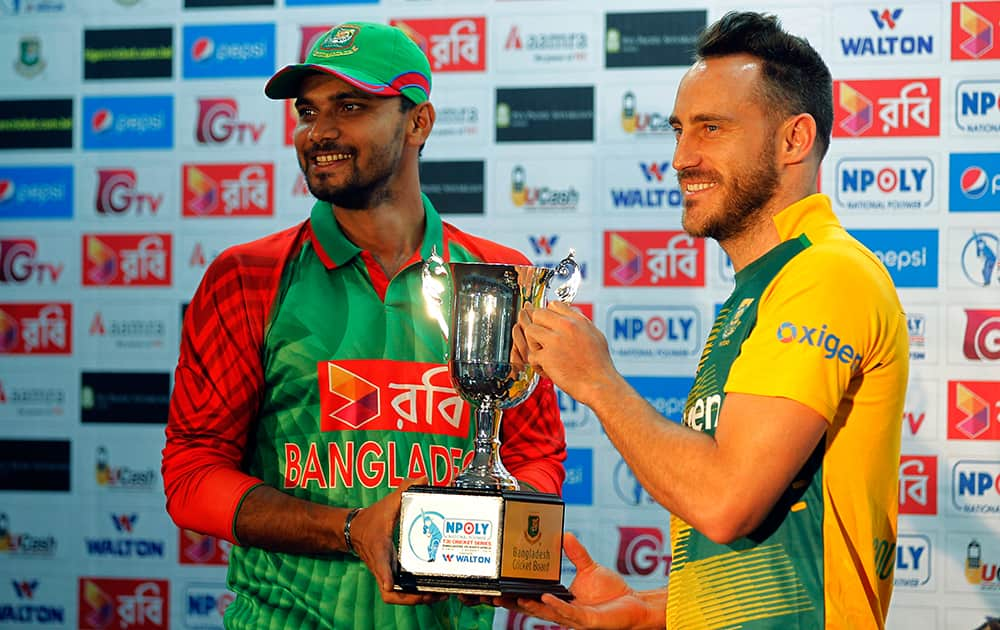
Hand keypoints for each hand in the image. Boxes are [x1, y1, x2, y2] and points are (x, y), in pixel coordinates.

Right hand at [350, 477, 443, 605]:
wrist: (354, 530)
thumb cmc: (372, 520)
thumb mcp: (387, 504)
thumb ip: (404, 491)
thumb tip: (423, 477)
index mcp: (379, 549)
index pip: (380, 563)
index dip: (384, 574)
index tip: (390, 583)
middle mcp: (381, 566)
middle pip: (391, 592)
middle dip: (413, 598)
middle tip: (435, 594)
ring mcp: (385, 574)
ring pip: (397, 597)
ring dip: (416, 600)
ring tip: (440, 595)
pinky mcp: (389, 576)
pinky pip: (401, 593)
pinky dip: (414, 597)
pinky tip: (433, 592)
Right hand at [494, 533, 659, 629]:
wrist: (634, 605)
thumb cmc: (612, 593)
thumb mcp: (589, 568)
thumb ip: (575, 553)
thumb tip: (564, 534)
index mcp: (561, 601)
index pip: (534, 599)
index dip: (515, 595)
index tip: (499, 588)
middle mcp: (565, 612)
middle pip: (534, 609)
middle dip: (515, 604)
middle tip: (496, 597)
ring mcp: (575, 618)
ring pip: (548, 613)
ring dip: (532, 606)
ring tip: (517, 596)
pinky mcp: (588, 620)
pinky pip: (570, 613)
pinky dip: (556, 605)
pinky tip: (546, 597)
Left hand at [520, 302, 616, 405]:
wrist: (600, 385)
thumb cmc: (599, 364)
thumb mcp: (596, 335)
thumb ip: (582, 322)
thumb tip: (573, 313)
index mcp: (578, 320)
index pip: (554, 305)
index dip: (549, 315)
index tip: (550, 325)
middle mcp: (566, 327)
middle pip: (538, 314)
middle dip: (537, 326)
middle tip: (542, 339)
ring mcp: (555, 341)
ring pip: (530, 331)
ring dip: (533, 343)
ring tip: (543, 354)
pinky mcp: (547, 357)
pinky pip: (531, 355)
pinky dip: (536, 364)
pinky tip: (546, 369)